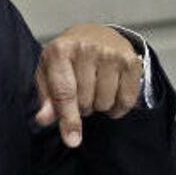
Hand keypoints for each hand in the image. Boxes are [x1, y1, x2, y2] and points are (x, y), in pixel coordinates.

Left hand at [33, 23, 143, 147]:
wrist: (93, 34)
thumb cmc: (66, 59)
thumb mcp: (48, 75)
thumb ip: (46, 99)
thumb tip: (44, 119)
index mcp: (59, 51)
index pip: (65, 92)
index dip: (68, 119)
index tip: (72, 140)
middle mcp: (86, 49)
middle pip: (85, 102)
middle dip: (81, 107)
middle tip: (80, 93)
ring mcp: (111, 53)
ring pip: (106, 103)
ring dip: (99, 106)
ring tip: (94, 90)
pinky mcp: (131, 60)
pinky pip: (126, 101)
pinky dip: (118, 107)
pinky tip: (111, 94)